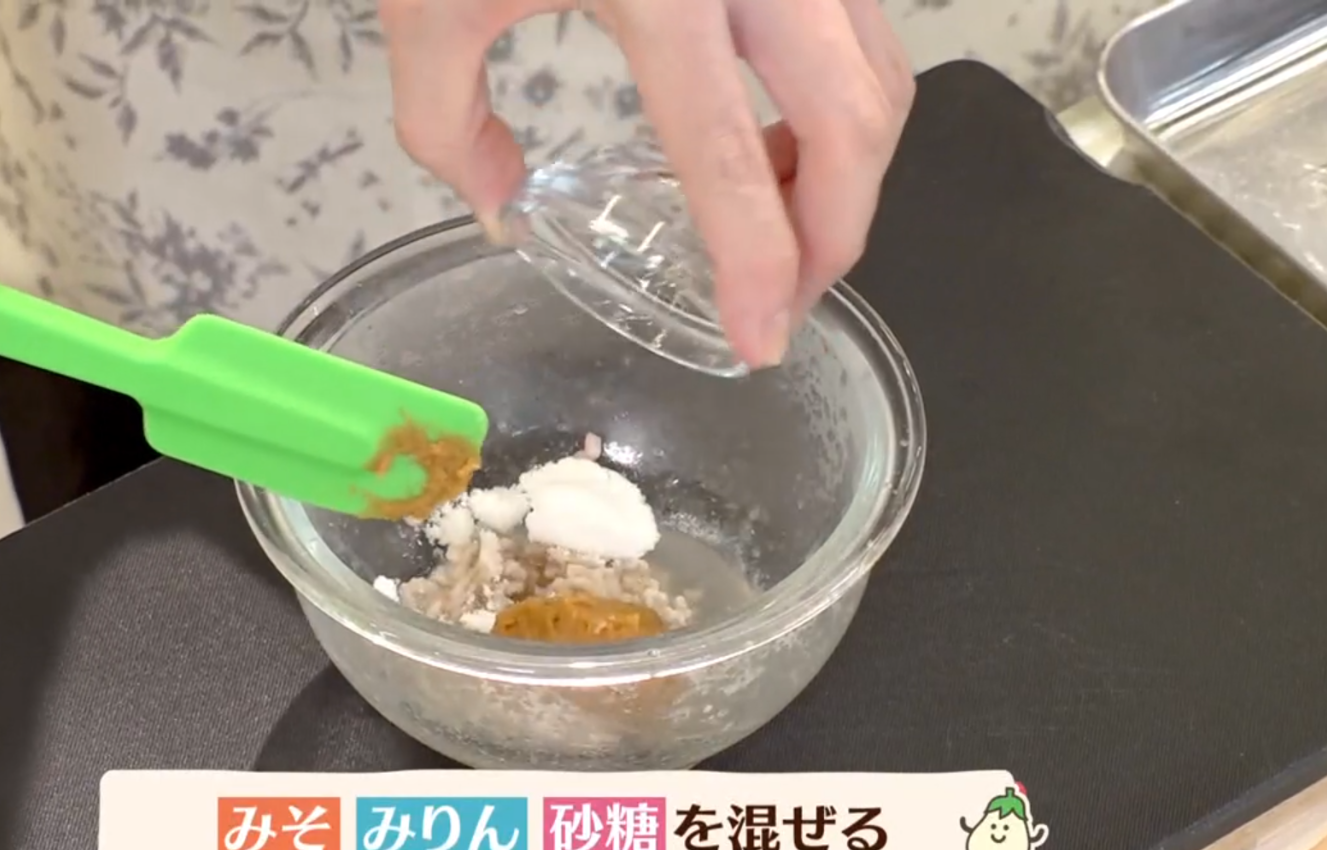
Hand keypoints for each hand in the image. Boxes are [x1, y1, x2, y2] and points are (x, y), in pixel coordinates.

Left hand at [382, 0, 913, 367]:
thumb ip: (447, 121)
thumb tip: (504, 205)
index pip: (732, 160)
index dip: (759, 267)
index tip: (761, 341)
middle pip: (855, 123)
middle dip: (837, 233)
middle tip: (789, 297)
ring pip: (879, 73)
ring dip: (849, 168)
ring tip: (778, 220)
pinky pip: (863, 28)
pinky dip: (844, 103)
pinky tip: (780, 131)